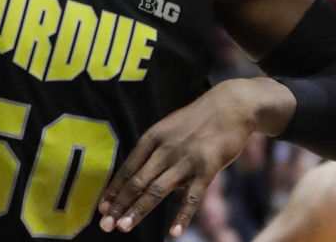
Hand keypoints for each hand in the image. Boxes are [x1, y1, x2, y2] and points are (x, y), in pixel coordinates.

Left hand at [97, 78, 289, 235]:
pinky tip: (174, 232)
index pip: (128, 167)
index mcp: (154, 137)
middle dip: (120, 204)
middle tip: (106, 224)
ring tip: (124, 227)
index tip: (102, 207)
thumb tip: (145, 177)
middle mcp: (166, 149)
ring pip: (157, 190)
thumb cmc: (200, 117)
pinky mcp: (207, 168)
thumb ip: (157, 150)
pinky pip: (192, 197)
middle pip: (138, 181)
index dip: (114, 189)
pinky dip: (182, 216)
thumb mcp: (171, 126)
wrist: (233, 105)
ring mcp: (186, 159)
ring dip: (139, 210)